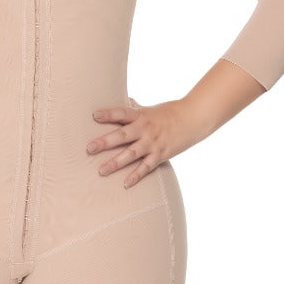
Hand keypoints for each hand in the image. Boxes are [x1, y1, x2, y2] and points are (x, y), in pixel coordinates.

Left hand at [86, 97, 200, 187]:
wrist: (193, 119)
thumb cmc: (170, 112)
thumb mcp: (151, 108)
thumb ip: (136, 108)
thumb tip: (126, 100)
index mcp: (141, 115)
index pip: (122, 113)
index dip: (108, 114)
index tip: (94, 116)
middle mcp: (145, 129)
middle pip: (122, 136)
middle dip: (105, 142)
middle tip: (89, 149)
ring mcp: (152, 143)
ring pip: (131, 154)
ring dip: (115, 163)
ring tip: (101, 171)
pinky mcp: (160, 155)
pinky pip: (146, 167)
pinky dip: (136, 176)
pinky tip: (125, 184)